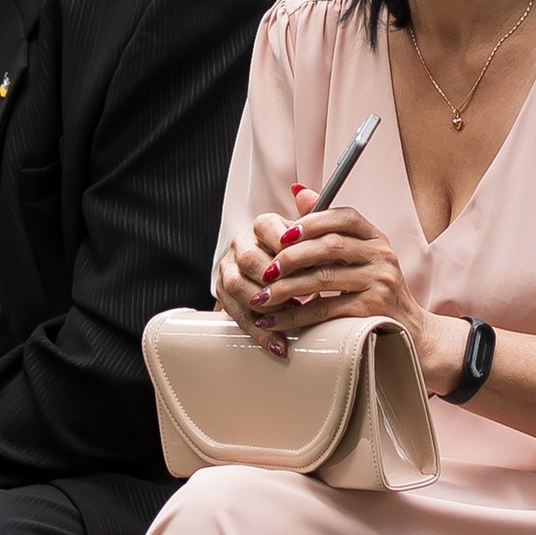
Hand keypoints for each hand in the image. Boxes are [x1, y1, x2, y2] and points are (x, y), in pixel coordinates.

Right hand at [215, 208, 297, 352]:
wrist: (276, 282)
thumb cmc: (298, 259)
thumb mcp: (308, 241)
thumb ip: (311, 220)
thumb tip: (303, 191)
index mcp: (261, 227)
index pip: (266, 226)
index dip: (283, 242)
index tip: (301, 258)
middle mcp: (241, 245)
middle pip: (249, 258)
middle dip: (273, 280)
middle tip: (297, 294)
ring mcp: (229, 271)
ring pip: (237, 287)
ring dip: (264, 306)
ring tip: (288, 320)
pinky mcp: (225, 297)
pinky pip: (238, 315)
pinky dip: (259, 331)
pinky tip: (277, 343)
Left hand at [246, 191, 459, 394]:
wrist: (410, 333)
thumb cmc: (376, 292)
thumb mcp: (359, 255)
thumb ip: (328, 227)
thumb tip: (298, 191)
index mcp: (376, 238)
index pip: (344, 216)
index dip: (311, 222)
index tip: (282, 235)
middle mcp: (381, 255)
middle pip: (330, 246)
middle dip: (291, 258)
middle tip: (265, 271)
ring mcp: (380, 281)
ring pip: (323, 278)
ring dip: (285, 289)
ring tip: (261, 298)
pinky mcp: (372, 309)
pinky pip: (325, 309)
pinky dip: (296, 315)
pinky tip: (276, 320)